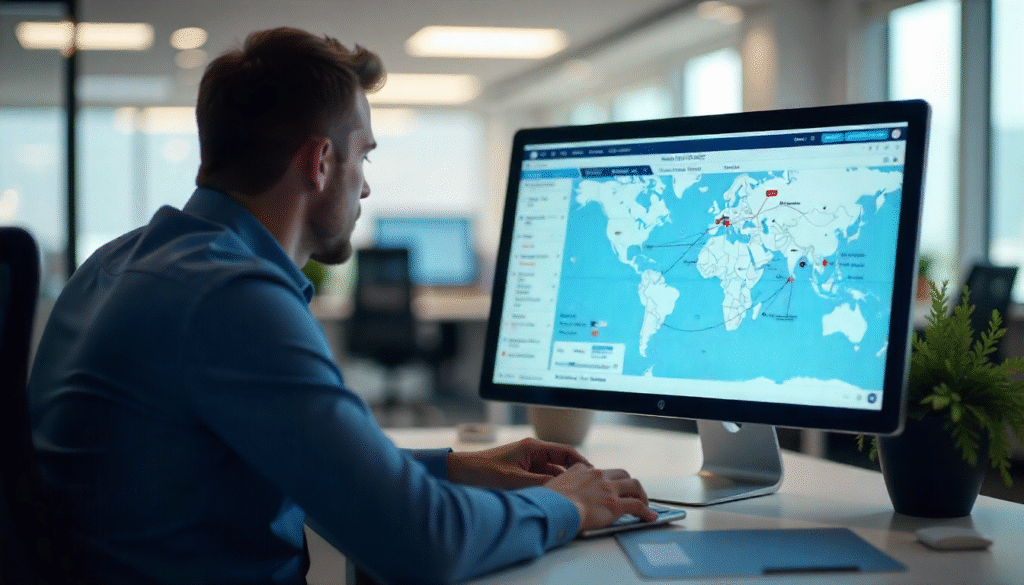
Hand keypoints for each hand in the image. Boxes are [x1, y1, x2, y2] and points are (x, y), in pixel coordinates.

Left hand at [446, 437, 591, 489]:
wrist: (460, 473)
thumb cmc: (484, 472)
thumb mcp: (516, 481)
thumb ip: (541, 485)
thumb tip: (564, 491)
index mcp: (533, 447)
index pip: (566, 451)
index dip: (582, 462)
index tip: (594, 474)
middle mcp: (532, 452)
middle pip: (561, 463)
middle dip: (573, 477)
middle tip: (586, 491)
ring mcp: (526, 462)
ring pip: (551, 473)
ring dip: (559, 484)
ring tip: (571, 498)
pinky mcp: (520, 472)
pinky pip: (540, 479)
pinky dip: (547, 488)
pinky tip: (552, 499)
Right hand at [544, 463, 656, 532]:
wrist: (554, 508)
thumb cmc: (549, 501)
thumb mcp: (552, 485)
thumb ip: (562, 484)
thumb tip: (561, 492)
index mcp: (582, 469)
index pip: (601, 471)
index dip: (608, 480)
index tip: (610, 487)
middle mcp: (598, 475)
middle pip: (622, 474)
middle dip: (629, 483)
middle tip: (631, 493)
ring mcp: (608, 489)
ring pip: (634, 485)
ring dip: (641, 494)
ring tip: (644, 503)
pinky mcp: (615, 505)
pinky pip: (637, 505)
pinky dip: (646, 511)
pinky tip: (649, 517)